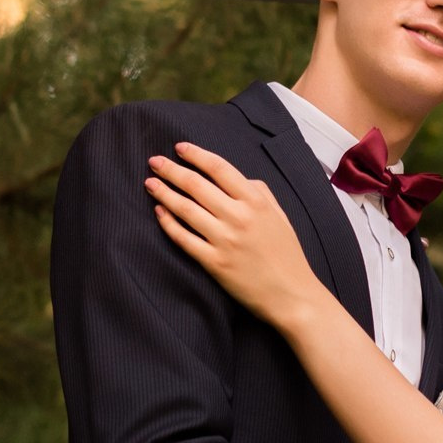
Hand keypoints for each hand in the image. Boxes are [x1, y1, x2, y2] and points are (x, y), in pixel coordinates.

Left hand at [147, 143, 325, 331]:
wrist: (291, 294)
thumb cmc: (287, 254)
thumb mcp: (279, 215)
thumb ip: (259, 192)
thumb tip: (237, 178)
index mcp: (256, 201)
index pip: (219, 168)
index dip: (196, 155)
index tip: (179, 148)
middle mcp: (238, 217)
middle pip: (196, 185)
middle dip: (171, 170)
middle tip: (154, 162)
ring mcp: (225, 240)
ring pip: (185, 209)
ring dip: (164, 193)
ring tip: (150, 183)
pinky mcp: (214, 263)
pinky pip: (184, 239)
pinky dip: (168, 223)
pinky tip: (159, 212)